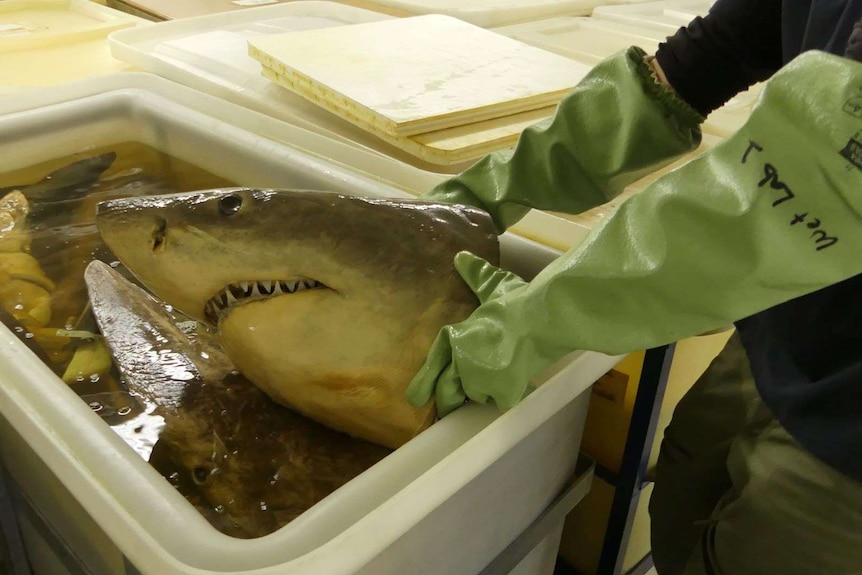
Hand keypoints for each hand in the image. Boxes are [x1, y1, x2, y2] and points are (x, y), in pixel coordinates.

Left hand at [407, 251, 530, 415]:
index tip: (415, 400)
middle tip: (448, 409)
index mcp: (455, 338)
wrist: (542, 317)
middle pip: (447, 391)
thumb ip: (476, 276)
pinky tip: (517, 385)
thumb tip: (460, 257)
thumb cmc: (517, 301)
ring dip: (484, 392)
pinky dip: (508, 395)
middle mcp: (461, 361)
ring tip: (493, 385)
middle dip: (447, 402)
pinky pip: (500, 401)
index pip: (433, 365)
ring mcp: (480, 379)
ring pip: (476, 396)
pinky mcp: (502, 392)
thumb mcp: (493, 285)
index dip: (424, 383)